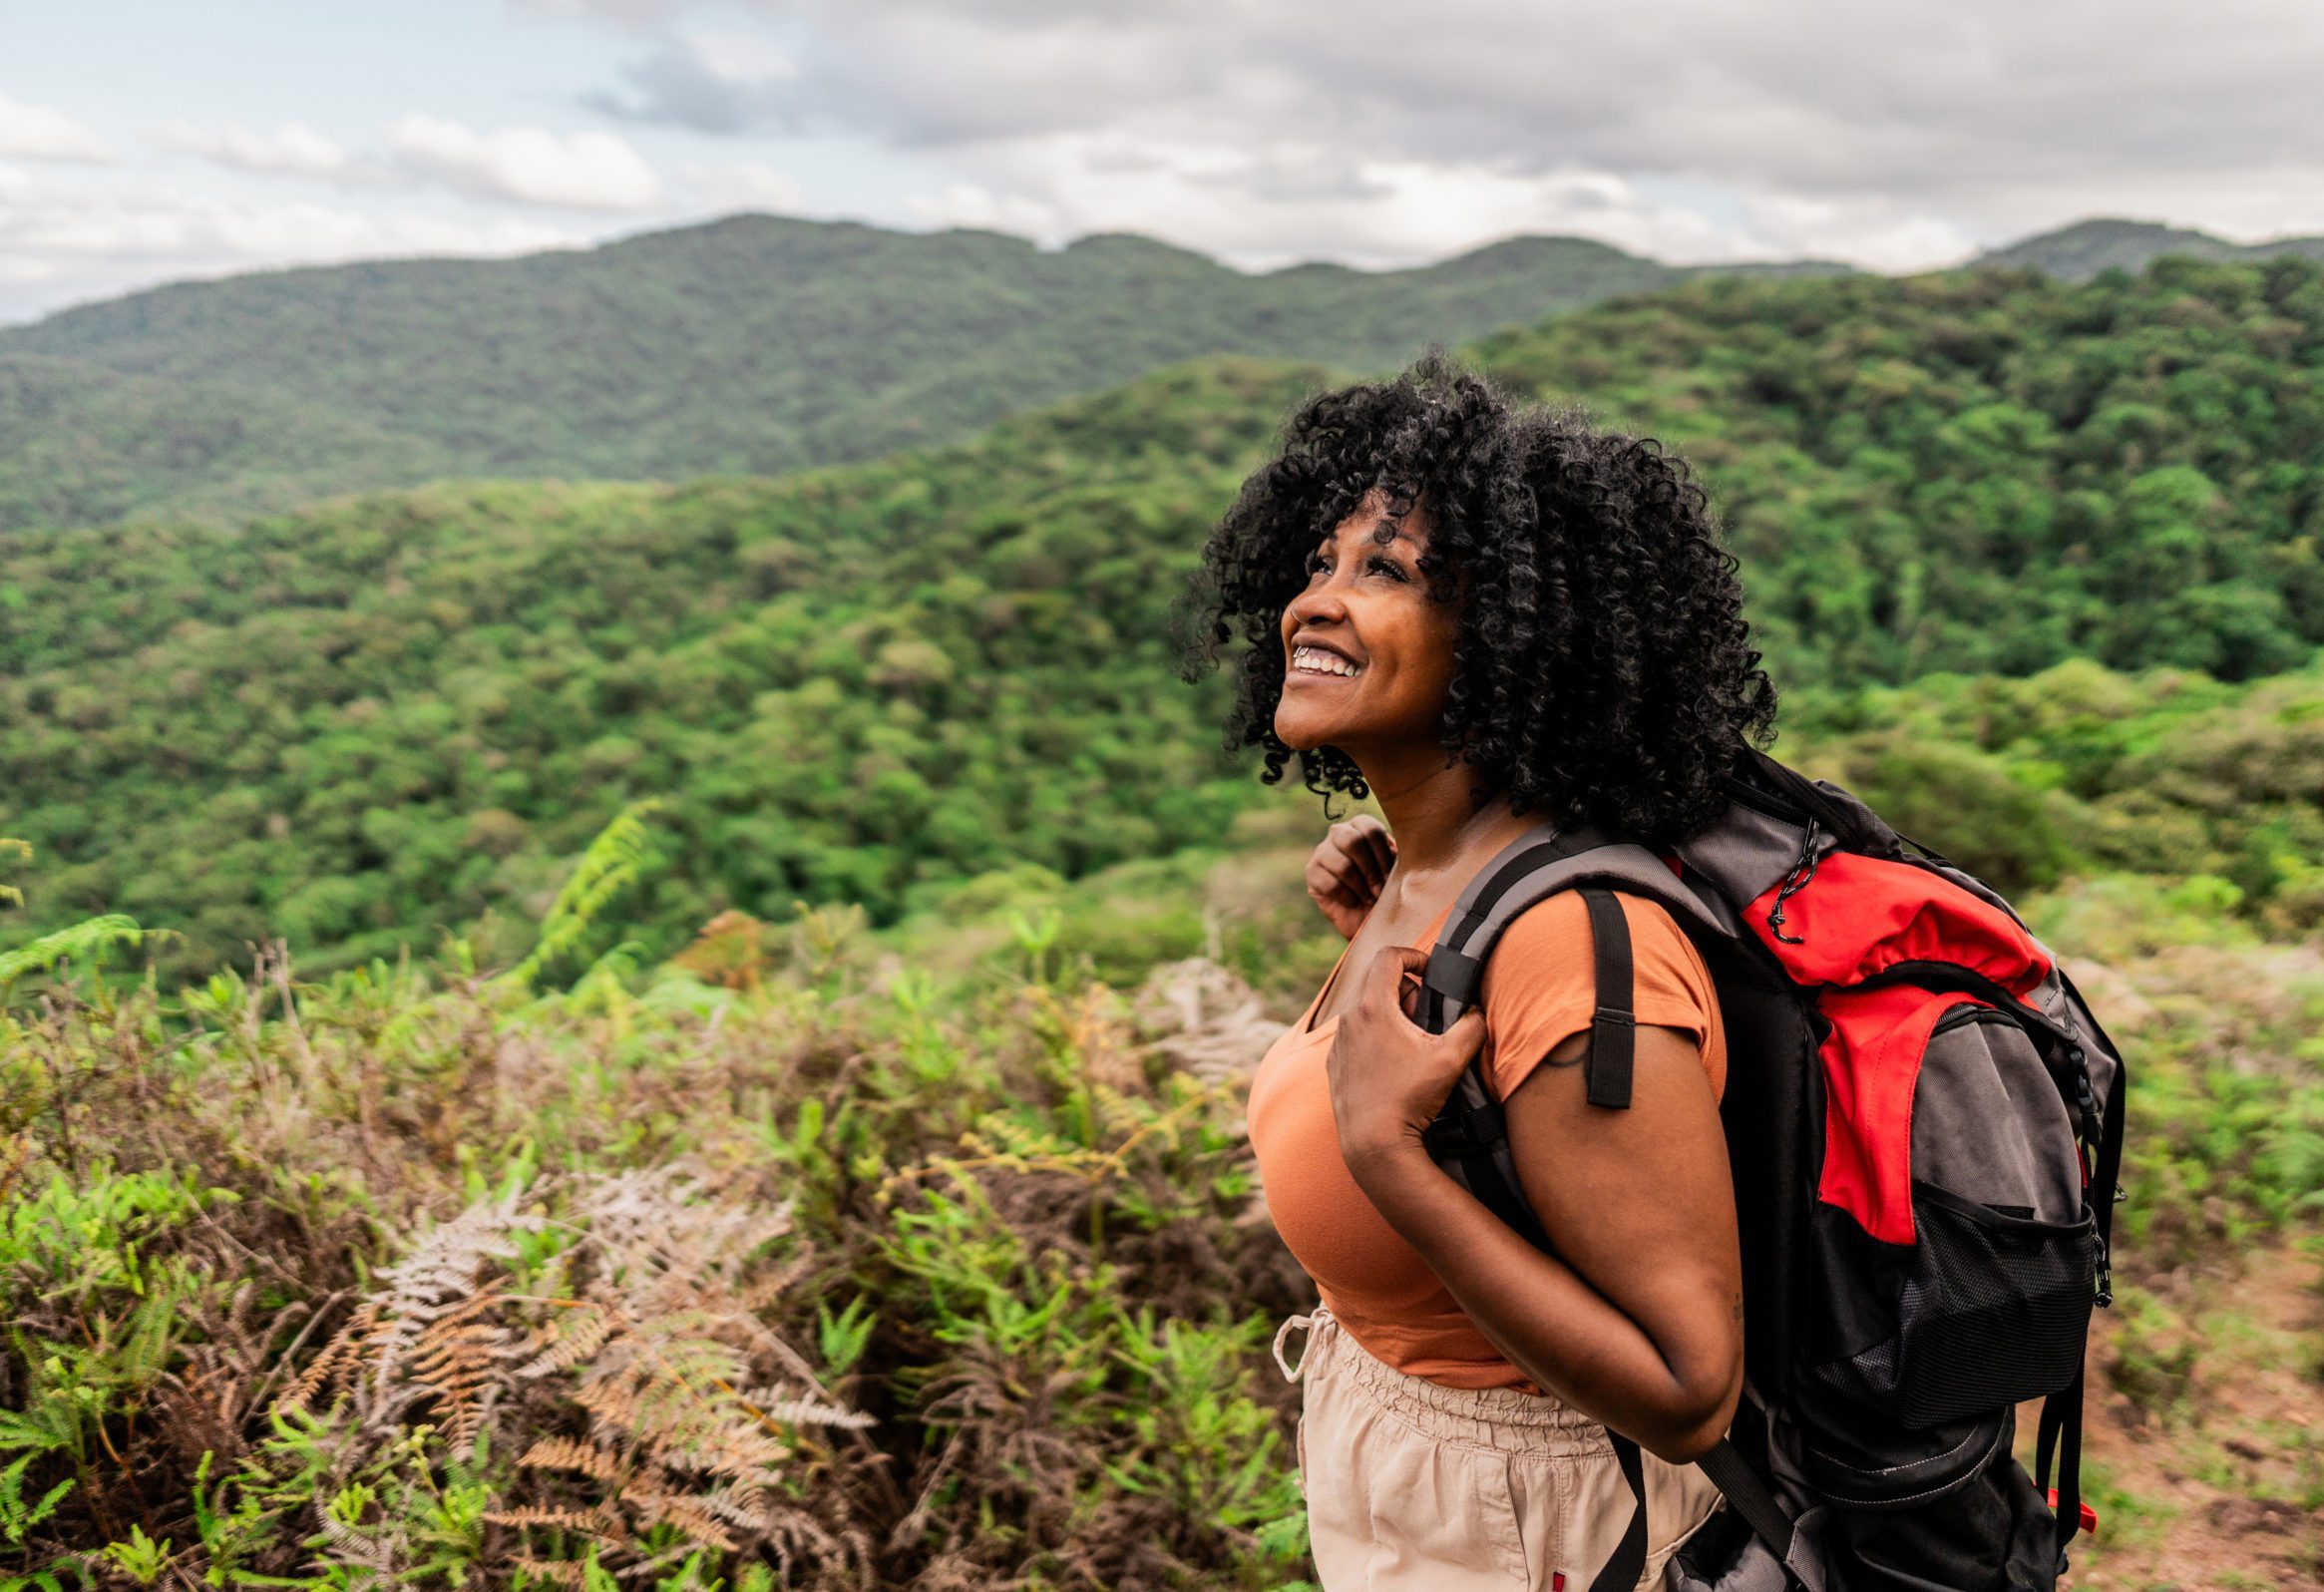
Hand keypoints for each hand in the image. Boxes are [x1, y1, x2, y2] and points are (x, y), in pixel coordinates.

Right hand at [1306, 815, 1396, 939]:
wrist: (1370, 917)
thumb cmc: (1388, 888)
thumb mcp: (1399, 869)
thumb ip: (1401, 855)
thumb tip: (1413, 846)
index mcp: (1362, 825)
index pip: (1370, 830)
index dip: (1383, 856)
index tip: (1392, 878)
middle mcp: (1339, 832)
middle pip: (1352, 842)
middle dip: (1370, 871)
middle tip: (1380, 891)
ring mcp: (1322, 851)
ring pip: (1341, 865)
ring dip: (1360, 887)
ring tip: (1370, 899)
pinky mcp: (1312, 872)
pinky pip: (1329, 884)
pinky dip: (1347, 897)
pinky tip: (1354, 902)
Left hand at [1326, 942, 1486, 1184]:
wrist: (1373, 1144)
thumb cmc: (1410, 1098)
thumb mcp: (1452, 1058)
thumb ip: (1472, 1026)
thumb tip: (1478, 1012)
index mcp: (1372, 1007)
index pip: (1388, 956)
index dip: (1414, 955)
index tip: (1430, 971)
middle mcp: (1348, 1019)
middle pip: (1376, 981)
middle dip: (1405, 989)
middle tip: (1426, 1015)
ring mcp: (1338, 1043)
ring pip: (1364, 1009)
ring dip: (1390, 1014)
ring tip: (1412, 1042)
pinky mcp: (1335, 1065)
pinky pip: (1355, 1035)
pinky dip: (1375, 1036)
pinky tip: (1394, 1064)